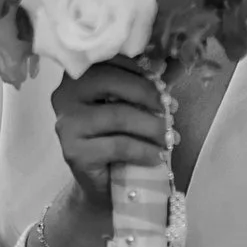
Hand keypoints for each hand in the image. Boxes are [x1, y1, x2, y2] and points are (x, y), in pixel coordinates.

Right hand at [50, 57, 166, 209]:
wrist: (105, 185)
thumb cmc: (119, 139)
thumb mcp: (133, 107)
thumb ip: (149, 84)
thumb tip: (181, 63)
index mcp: (77, 78)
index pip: (107, 61)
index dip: (139, 71)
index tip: (162, 88)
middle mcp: (64, 96)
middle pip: (110, 82)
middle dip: (147, 94)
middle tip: (170, 111)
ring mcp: (66, 125)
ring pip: (117, 116)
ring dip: (151, 126)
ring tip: (170, 138)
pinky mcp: (74, 152)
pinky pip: (118, 145)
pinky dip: (144, 150)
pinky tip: (158, 157)